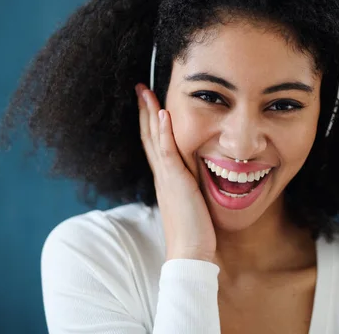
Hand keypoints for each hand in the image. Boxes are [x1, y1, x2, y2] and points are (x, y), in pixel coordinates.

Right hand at [135, 84, 215, 262]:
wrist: (190, 252)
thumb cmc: (194, 230)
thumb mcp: (192, 200)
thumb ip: (190, 185)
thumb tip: (198, 175)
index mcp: (166, 178)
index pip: (155, 143)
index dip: (151, 122)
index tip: (150, 102)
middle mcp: (162, 174)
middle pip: (149, 135)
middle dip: (145, 110)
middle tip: (140, 87)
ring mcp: (167, 177)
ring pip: (154, 138)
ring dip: (150, 113)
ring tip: (145, 91)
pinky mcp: (175, 181)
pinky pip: (167, 152)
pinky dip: (164, 132)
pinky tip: (163, 114)